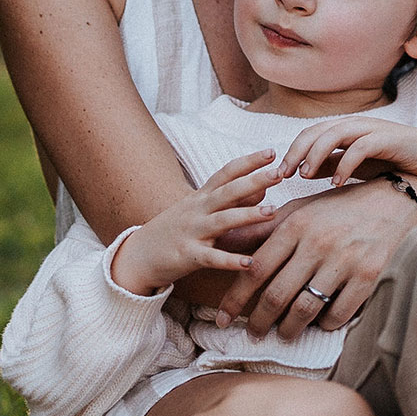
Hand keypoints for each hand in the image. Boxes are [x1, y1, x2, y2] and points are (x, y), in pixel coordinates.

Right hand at [109, 152, 277, 296]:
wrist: (137, 256)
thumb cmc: (176, 229)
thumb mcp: (200, 209)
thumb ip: (231, 201)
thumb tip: (263, 191)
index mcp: (201, 196)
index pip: (227, 172)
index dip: (248, 161)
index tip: (272, 152)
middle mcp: (197, 210)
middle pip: (228, 191)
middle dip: (254, 181)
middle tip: (280, 173)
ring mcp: (191, 232)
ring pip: (222, 220)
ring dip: (248, 215)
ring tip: (273, 211)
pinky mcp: (187, 256)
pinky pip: (211, 258)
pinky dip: (230, 261)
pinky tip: (250, 263)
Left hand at [215, 174, 416, 338]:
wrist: (399, 200)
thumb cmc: (343, 208)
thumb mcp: (303, 210)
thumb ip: (263, 228)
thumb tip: (223, 241)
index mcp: (297, 224)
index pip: (254, 269)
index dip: (234, 299)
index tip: (222, 318)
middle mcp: (318, 242)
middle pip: (275, 295)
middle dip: (258, 322)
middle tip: (253, 334)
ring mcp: (345, 260)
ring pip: (304, 310)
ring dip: (288, 329)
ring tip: (283, 333)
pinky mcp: (369, 276)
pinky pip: (337, 314)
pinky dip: (324, 324)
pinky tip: (320, 322)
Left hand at [282, 116, 416, 194]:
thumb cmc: (396, 162)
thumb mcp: (358, 166)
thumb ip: (333, 165)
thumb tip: (303, 172)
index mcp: (347, 130)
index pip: (310, 134)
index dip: (291, 151)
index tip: (277, 175)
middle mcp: (357, 125)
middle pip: (317, 130)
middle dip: (296, 151)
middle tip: (283, 175)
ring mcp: (373, 129)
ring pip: (335, 133)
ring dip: (316, 154)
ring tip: (304, 176)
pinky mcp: (389, 138)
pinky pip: (360, 147)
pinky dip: (345, 163)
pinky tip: (336, 183)